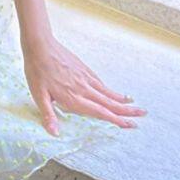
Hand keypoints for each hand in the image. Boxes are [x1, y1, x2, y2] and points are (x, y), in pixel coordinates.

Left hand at [22, 35, 145, 134]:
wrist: (40, 45)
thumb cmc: (37, 71)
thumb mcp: (38, 95)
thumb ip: (48, 115)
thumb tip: (54, 133)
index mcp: (73, 98)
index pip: (99, 112)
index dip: (115, 120)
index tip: (129, 125)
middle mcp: (84, 89)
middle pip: (109, 103)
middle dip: (127, 111)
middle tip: (142, 115)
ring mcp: (86, 78)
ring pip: (108, 93)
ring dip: (122, 100)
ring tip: (135, 105)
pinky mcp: (84, 70)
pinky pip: (101, 83)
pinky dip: (111, 90)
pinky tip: (115, 94)